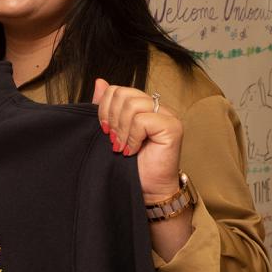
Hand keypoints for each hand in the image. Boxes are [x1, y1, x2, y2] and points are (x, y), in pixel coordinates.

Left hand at [92, 79, 183, 201]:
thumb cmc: (132, 165)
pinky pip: (142, 120)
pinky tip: (132, 150)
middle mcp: (157, 106)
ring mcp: (167, 115)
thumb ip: (107, 108)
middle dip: (112, 119)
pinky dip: (132, 137)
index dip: (105, 108)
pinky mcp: (172, 127)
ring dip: (122, 130)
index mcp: (143, 105)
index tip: (105, 130)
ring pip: (132, 105)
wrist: (147, 189)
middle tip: (113, 140)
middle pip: (124, 94)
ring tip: (121, 146)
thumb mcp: (112, 132)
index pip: (118, 89)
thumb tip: (99, 82)